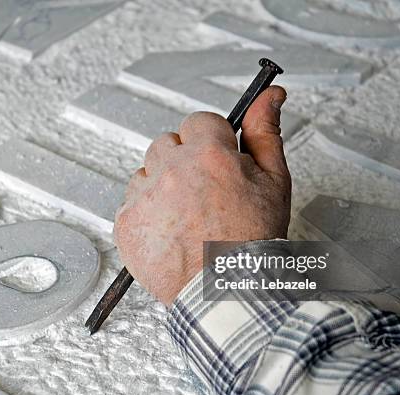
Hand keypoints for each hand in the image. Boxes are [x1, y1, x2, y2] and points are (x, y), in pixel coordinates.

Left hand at [114, 86, 291, 305]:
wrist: (226, 292)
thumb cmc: (252, 243)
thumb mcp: (273, 182)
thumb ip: (266, 132)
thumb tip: (270, 96)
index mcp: (208, 154)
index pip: (199, 122)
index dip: (211, 142)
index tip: (217, 161)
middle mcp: (170, 170)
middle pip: (168, 144)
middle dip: (184, 161)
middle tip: (203, 194)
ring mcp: (144, 197)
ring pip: (147, 173)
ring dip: (163, 187)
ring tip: (187, 217)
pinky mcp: (126, 222)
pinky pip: (132, 203)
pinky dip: (147, 214)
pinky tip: (170, 232)